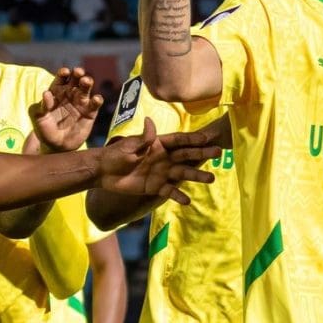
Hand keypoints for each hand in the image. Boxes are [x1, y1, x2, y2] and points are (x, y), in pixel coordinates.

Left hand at [29, 67, 101, 152]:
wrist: (57, 147)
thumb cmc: (45, 130)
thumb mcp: (38, 118)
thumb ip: (41, 106)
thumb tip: (46, 93)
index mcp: (57, 91)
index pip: (61, 78)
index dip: (63, 73)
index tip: (64, 72)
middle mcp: (70, 93)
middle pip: (76, 79)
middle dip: (78, 73)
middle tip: (78, 72)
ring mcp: (81, 102)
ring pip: (86, 88)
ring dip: (87, 82)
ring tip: (86, 81)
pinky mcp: (90, 112)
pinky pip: (95, 104)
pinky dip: (97, 100)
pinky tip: (96, 99)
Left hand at [92, 118, 219, 202]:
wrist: (103, 173)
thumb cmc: (115, 155)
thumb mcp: (129, 146)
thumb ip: (143, 139)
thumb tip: (150, 121)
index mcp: (158, 143)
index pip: (179, 140)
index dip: (193, 138)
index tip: (208, 137)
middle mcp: (164, 157)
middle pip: (186, 155)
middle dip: (202, 154)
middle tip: (219, 153)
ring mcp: (162, 173)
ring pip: (182, 173)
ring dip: (196, 176)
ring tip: (211, 178)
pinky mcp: (156, 187)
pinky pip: (170, 191)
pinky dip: (178, 196)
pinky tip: (188, 200)